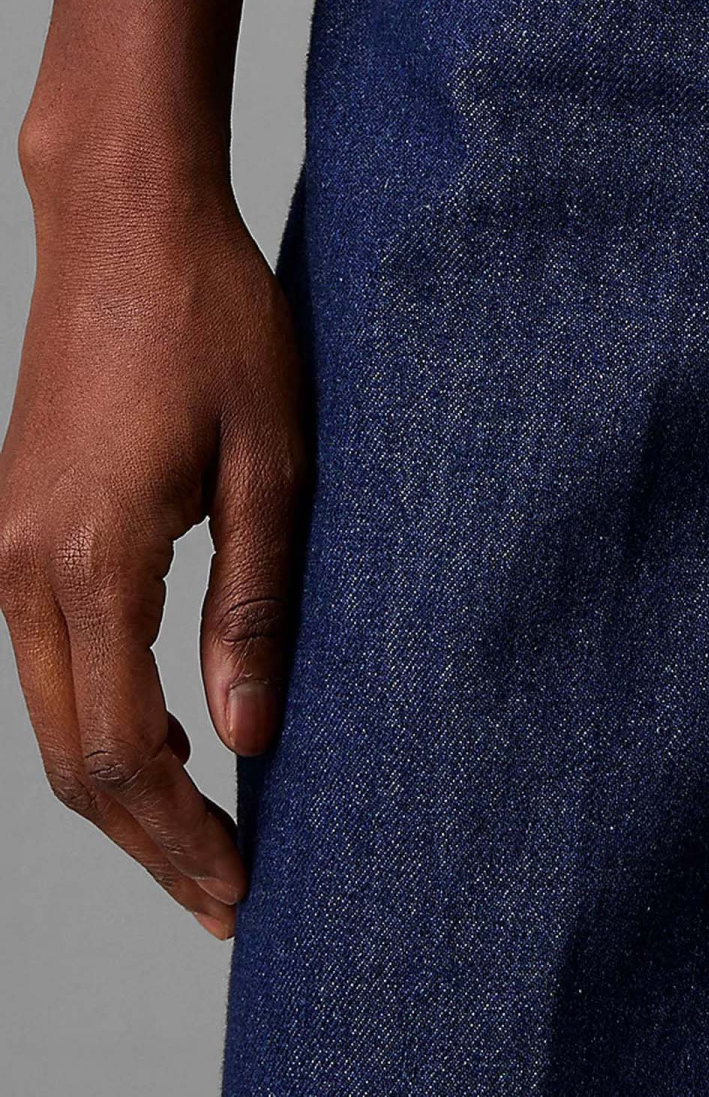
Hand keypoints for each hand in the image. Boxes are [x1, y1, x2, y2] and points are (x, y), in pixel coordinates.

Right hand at [0, 144, 305, 939]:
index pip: (124, 752)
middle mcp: (23, 566)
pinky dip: (100, 717)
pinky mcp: (14, 522)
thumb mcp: (275, 455)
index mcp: (90, 557)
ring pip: (49, 715)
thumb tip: (251, 738)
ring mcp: (5, 545)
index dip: (181, 836)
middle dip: (149, 840)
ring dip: (122, 786)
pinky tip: (173, 729)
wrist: (125, 218)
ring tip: (208, 834)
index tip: (242, 889)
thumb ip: (258, 600)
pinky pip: (46, 657)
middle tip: (227, 897)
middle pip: (71, 758)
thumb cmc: (214, 316)